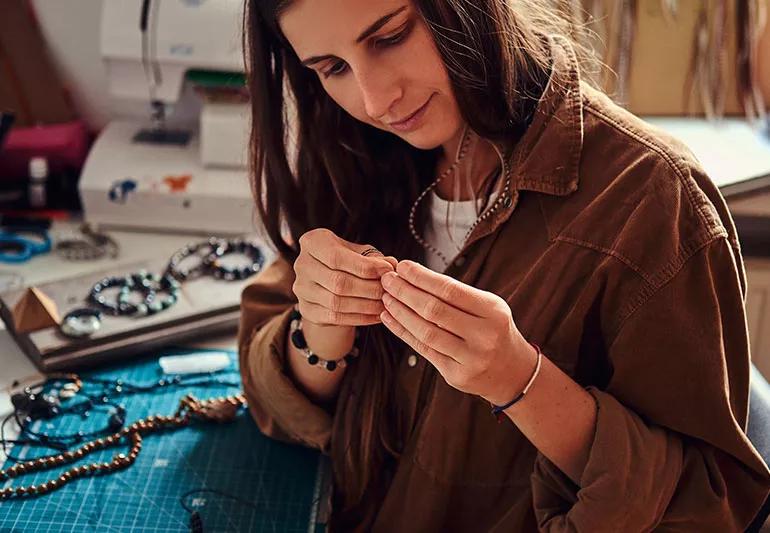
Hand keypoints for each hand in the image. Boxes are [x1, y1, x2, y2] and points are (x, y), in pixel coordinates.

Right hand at [292, 228, 396, 327]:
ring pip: (336, 302)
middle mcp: (302, 264)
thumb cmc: (348, 261)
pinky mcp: (306, 310)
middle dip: (369, 288)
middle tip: (389, 291)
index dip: (365, 266)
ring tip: (386, 304)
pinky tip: (376, 315)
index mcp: (313, 242)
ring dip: (366, 305)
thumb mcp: (359, 253)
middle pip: (338, 281)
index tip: (388, 271)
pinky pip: (335, 317)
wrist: (327, 282)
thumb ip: (374, 258)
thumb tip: (392, 266)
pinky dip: (359, 318)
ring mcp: (301, 289)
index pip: (337, 257)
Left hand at [379, 260, 536, 404]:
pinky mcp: (456, 376)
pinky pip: (423, 350)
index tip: (402, 266)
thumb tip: (413, 275)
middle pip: (434, 310)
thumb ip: (456, 295)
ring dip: (400, 312)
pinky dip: (403, 332)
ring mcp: (471, 359)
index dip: (422, 277)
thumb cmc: (493, 330)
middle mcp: (484, 336)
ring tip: (385, 297)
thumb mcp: (487, 307)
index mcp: (493, 312)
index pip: (450, 290)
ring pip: (426, 332)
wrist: (513, 372)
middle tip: (387, 280)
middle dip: (405, 292)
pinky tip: (389, 318)